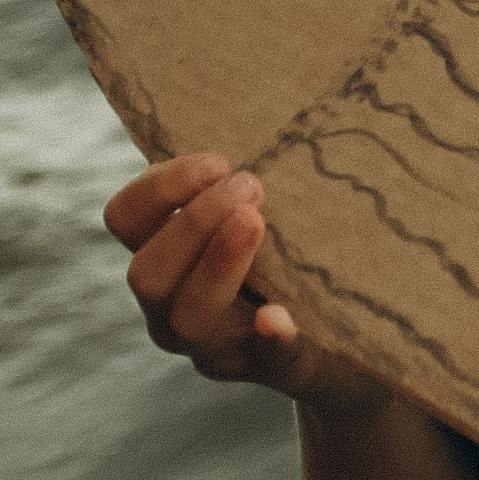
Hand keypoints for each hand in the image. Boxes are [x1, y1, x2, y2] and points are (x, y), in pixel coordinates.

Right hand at [102, 153, 384, 412]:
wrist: (354, 342)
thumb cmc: (295, 257)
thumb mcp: (259, 218)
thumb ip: (239, 185)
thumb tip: (256, 110)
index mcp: (163, 262)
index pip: (125, 220)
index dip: (158, 188)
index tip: (217, 160)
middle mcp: (173, 312)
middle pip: (145, 275)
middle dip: (192, 223)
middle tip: (250, 185)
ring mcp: (219, 350)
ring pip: (188, 320)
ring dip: (219, 264)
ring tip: (259, 222)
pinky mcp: (277, 369)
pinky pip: (268, 359)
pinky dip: (271, 337)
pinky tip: (280, 317)